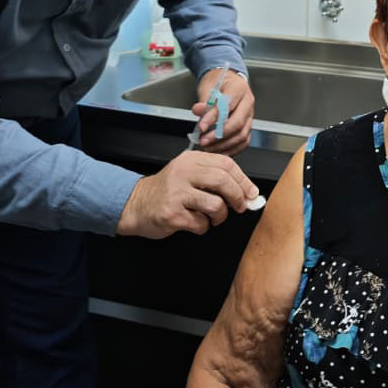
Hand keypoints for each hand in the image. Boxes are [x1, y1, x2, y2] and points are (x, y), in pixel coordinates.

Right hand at [116, 152, 258, 238]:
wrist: (135, 204)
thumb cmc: (166, 191)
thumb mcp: (188, 174)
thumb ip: (214, 177)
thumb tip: (247, 191)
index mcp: (190, 160)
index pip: (226, 164)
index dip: (243, 180)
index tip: (251, 193)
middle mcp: (183, 173)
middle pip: (223, 181)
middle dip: (238, 197)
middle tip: (240, 206)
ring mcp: (176, 193)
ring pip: (216, 205)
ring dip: (220, 216)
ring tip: (213, 217)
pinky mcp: (172, 214)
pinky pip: (201, 223)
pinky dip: (203, 227)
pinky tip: (194, 222)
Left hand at [192, 67, 253, 154]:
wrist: (226, 81)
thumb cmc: (218, 82)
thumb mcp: (208, 86)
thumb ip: (204, 101)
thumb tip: (198, 111)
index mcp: (238, 88)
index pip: (227, 106)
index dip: (214, 118)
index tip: (201, 127)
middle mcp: (248, 102)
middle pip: (237, 123)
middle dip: (219, 136)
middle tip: (203, 141)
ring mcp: (250, 115)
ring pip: (241, 135)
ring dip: (224, 145)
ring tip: (208, 148)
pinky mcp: (248, 125)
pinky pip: (244, 141)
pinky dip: (231, 149)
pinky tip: (219, 151)